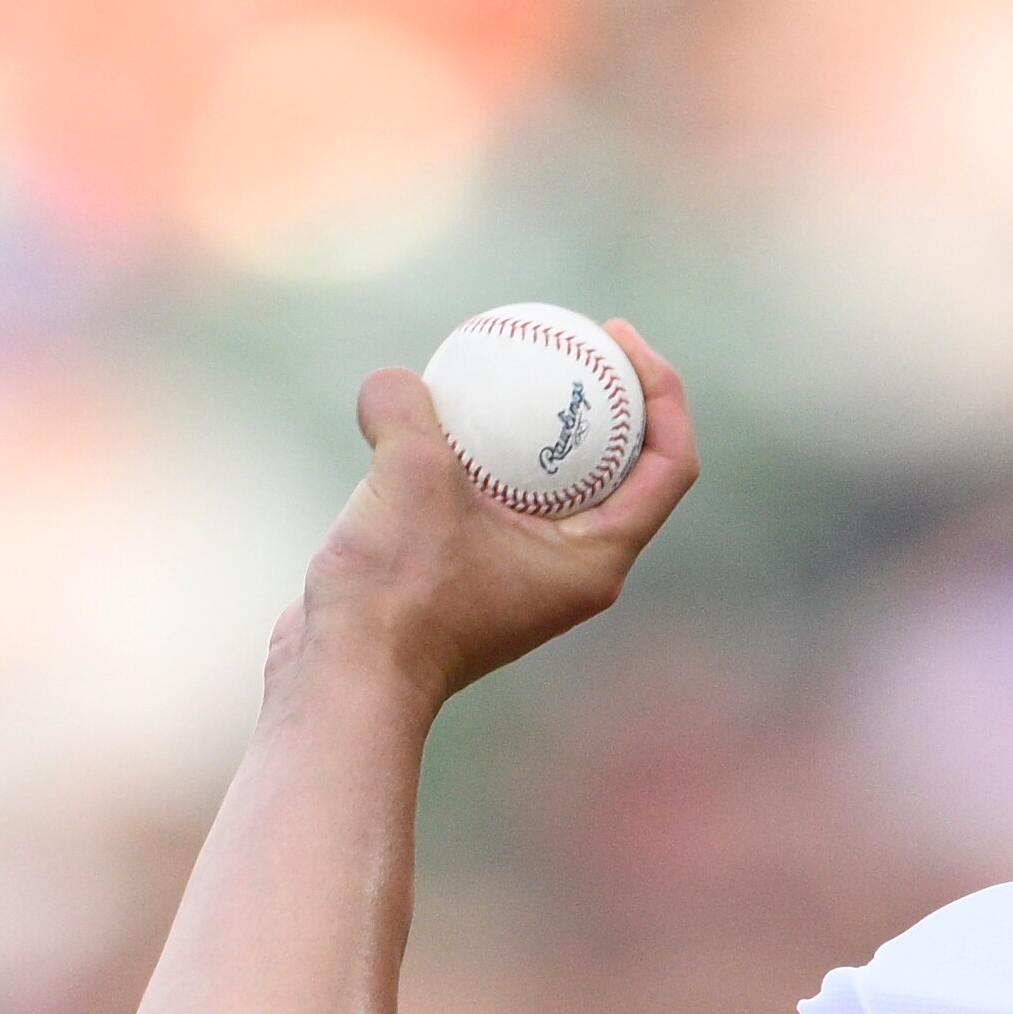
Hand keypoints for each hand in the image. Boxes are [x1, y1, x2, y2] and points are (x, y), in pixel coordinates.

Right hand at [286, 320, 698, 708]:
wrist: (343, 678)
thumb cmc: (396, 593)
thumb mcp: (411, 478)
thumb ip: (411, 410)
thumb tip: (396, 381)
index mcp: (596, 561)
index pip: (669, 467)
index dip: (663, 394)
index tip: (620, 338)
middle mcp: (571, 571)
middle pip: (622, 467)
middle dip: (611, 398)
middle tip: (576, 334)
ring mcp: (520, 573)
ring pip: (549, 480)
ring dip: (537, 424)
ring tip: (509, 358)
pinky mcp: (468, 570)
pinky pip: (491, 492)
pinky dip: (477, 449)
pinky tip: (437, 405)